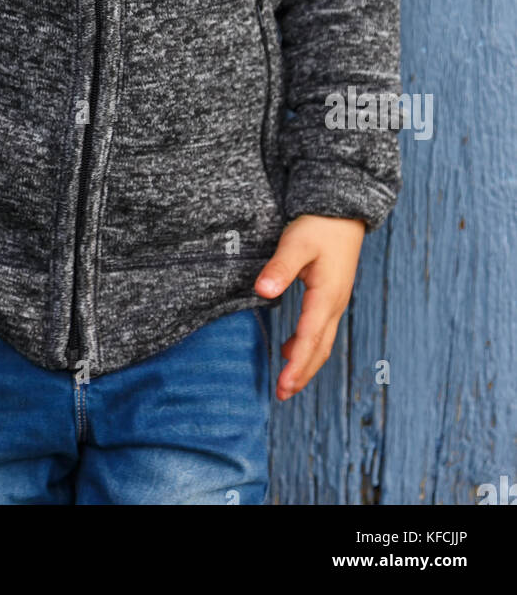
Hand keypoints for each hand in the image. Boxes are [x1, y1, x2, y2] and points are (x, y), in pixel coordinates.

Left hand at [253, 214, 366, 399]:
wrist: (343, 211)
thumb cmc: (320, 225)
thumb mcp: (297, 242)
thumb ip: (281, 267)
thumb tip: (263, 291)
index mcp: (326, 296)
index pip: (309, 338)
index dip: (296, 364)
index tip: (283, 385)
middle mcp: (334, 304)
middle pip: (320, 349)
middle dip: (302, 374)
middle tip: (282, 394)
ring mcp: (335, 302)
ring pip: (322, 342)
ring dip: (306, 364)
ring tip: (287, 383)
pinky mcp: (331, 296)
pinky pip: (321, 330)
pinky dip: (308, 347)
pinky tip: (290, 349)